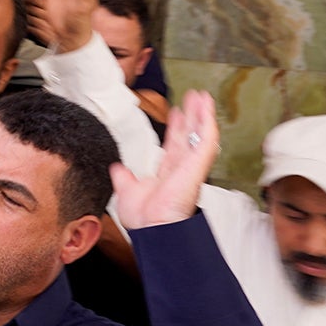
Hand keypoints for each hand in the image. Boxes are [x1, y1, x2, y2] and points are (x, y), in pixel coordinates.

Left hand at [111, 89, 218, 229]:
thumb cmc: (144, 221)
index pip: (173, 146)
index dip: (175, 129)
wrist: (152, 230)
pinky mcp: (198, 166)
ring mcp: (191, 167)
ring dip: (201, 114)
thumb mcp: (127, 192)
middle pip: (189, 136)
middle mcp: (181, 169)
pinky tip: (206, 108)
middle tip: (193, 98)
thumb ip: (124, 178)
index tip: (175, 113)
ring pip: (200, 135)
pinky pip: (206, 141)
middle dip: (191, 116)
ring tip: (201, 96)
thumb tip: (117, 169)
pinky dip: (208, 123)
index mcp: (167, 175)